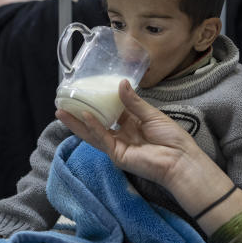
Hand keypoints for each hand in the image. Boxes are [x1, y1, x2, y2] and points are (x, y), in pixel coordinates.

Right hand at [56, 80, 201, 188]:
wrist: (180, 159)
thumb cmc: (171, 137)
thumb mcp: (151, 114)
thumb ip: (133, 102)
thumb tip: (120, 83)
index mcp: (131, 123)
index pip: (110, 111)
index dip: (98, 101)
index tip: (85, 90)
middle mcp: (121, 134)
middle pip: (96, 123)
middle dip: (79, 114)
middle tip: (63, 103)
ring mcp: (117, 146)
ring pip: (92, 133)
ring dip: (77, 122)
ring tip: (61, 111)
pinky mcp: (117, 155)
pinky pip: (102, 139)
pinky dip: (93, 127)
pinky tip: (84, 116)